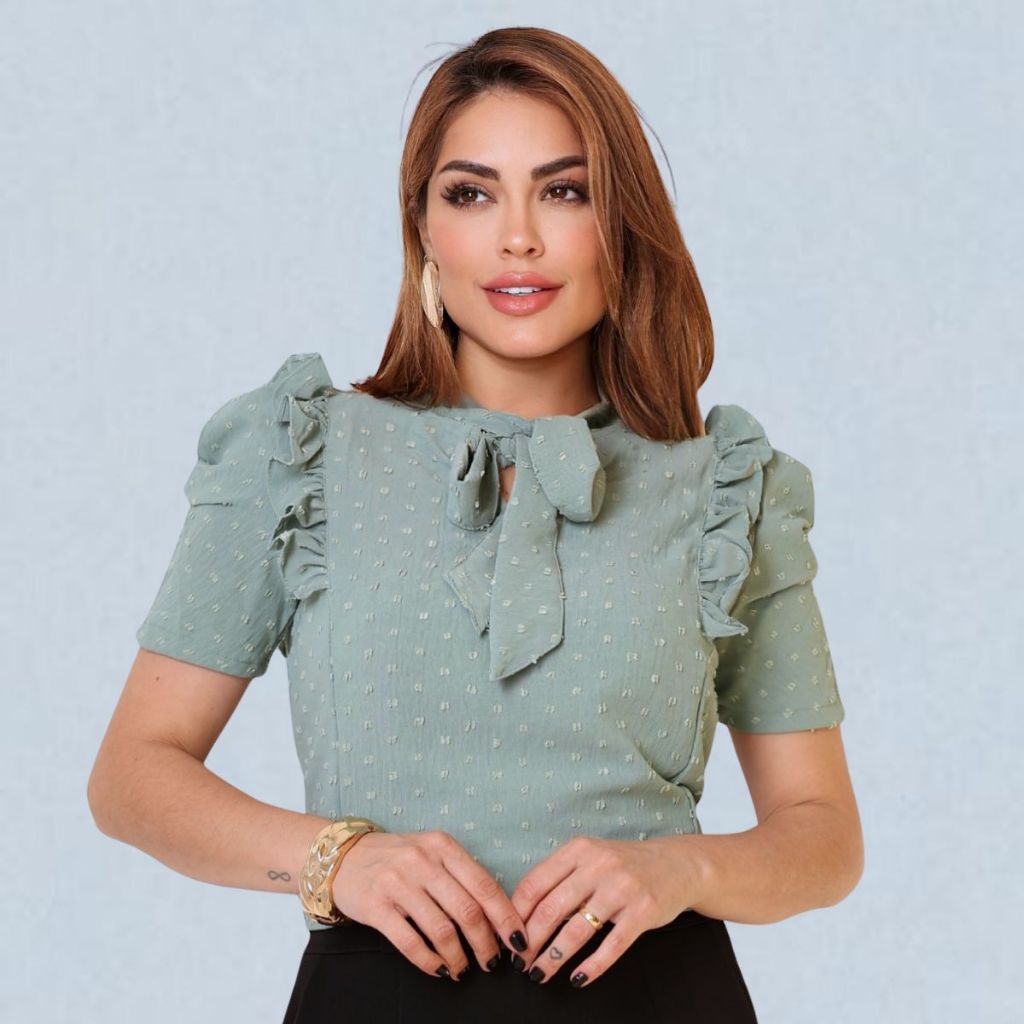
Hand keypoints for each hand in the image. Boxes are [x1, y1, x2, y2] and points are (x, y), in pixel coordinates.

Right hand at [331, 830, 529, 981]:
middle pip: (467, 910)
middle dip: (486, 943)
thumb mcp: (430, 853)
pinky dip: (429, 961)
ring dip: (458, 957)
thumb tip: (496, 915)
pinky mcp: (376, 906)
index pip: (485, 884)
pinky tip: (438, 968)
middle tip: (492, 962)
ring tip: (461, 968)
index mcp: (442, 845)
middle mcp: (422, 860)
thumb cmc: (396, 858)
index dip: (505, 917)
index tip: (518, 940)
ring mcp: (398, 883)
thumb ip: (459, 876)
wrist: (342, 856)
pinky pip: (410, 942)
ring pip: (442, 930)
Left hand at [508, 835, 702, 987]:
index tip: (508, 935)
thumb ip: (561, 877)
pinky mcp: (643, 911)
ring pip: (578, 930)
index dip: (516, 914)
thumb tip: (522, 913)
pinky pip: (612, 945)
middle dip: (530, 940)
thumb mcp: (590, 857)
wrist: (676, 864)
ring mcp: (622, 888)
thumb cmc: (624, 865)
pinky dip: (592, 966)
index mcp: (579, 849)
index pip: (535, 883)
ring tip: (540, 974)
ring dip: (554, 957)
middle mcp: (598, 865)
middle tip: (520, 962)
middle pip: (551, 909)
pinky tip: (578, 978)